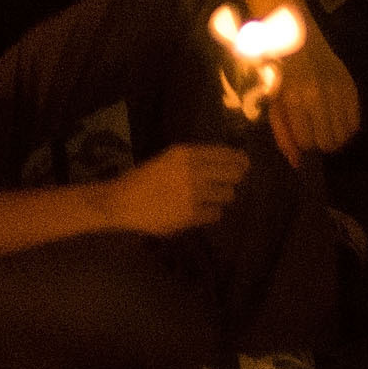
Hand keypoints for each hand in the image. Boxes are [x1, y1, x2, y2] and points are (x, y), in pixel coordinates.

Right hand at [99, 144, 249, 235]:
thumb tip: (226, 163)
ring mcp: (193, 194)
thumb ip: (194, 160)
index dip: (238, 159)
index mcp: (185, 153)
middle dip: (234, 178)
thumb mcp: (168, 159)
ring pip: (227, 195)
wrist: (123, 201)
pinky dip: (211, 212)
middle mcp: (193, 171)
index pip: (225, 154)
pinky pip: (216, 213)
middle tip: (233, 181)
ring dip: (222, 196)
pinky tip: (201, 210)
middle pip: (232, 174)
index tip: (244, 163)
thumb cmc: (144, 178)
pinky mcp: (191, 215)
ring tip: (210, 197)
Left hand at [267, 30, 360, 160]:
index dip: (305, 143)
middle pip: (329, 142)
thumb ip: (284, 135)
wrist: (299, 41)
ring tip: (326, 127)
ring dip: (335, 136)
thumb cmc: (281, 76)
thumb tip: (297, 163)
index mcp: (295, 100)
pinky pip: (355, 122)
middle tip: (315, 132)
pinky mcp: (351, 87)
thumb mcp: (275, 105)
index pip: (308, 142)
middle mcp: (319, 96)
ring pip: (345, 135)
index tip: (302, 134)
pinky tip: (337, 120)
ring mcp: (337, 91)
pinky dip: (347, 127)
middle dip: (321, 142)